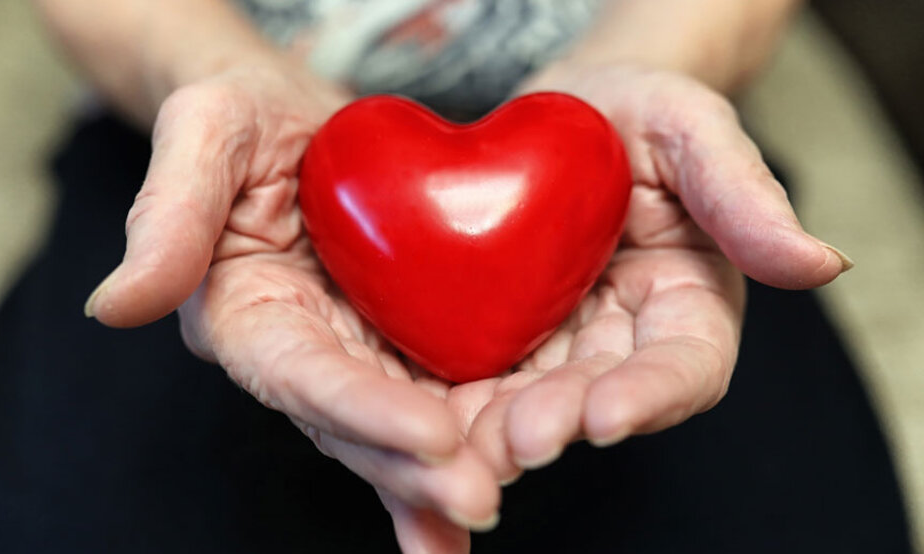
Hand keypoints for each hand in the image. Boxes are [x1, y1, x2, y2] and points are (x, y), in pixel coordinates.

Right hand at [82, 62, 498, 552]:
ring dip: (444, 470)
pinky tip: (483, 492)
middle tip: (478, 496)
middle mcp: (298, 351)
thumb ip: (168, 213)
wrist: (292, 119)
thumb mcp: (202, 132)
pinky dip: (459, 444)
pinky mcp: (394, 341)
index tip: (429, 435)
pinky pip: (430, 396)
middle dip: (412, 467)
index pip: (302, 374)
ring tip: (490, 500)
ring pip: (396, 426)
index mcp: (246, 314)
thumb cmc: (240, 118)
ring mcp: (350, 352)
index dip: (362, 408)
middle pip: (354, 423)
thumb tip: (113, 308)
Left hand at [432, 64, 852, 483]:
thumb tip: (822, 263)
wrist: (561, 113)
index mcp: (687, 302)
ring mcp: (559, 343)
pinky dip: (452, 401)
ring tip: (461, 445)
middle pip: (598, 398)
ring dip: (498, 430)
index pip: (683, 367)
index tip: (607, 415)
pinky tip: (421, 413)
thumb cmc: (637, 111)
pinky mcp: (504, 336)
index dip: (649, 395)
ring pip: (533, 401)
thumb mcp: (693, 130)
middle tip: (517, 440)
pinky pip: (479, 374)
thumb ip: (744, 197)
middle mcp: (624, 339)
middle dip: (559, 422)